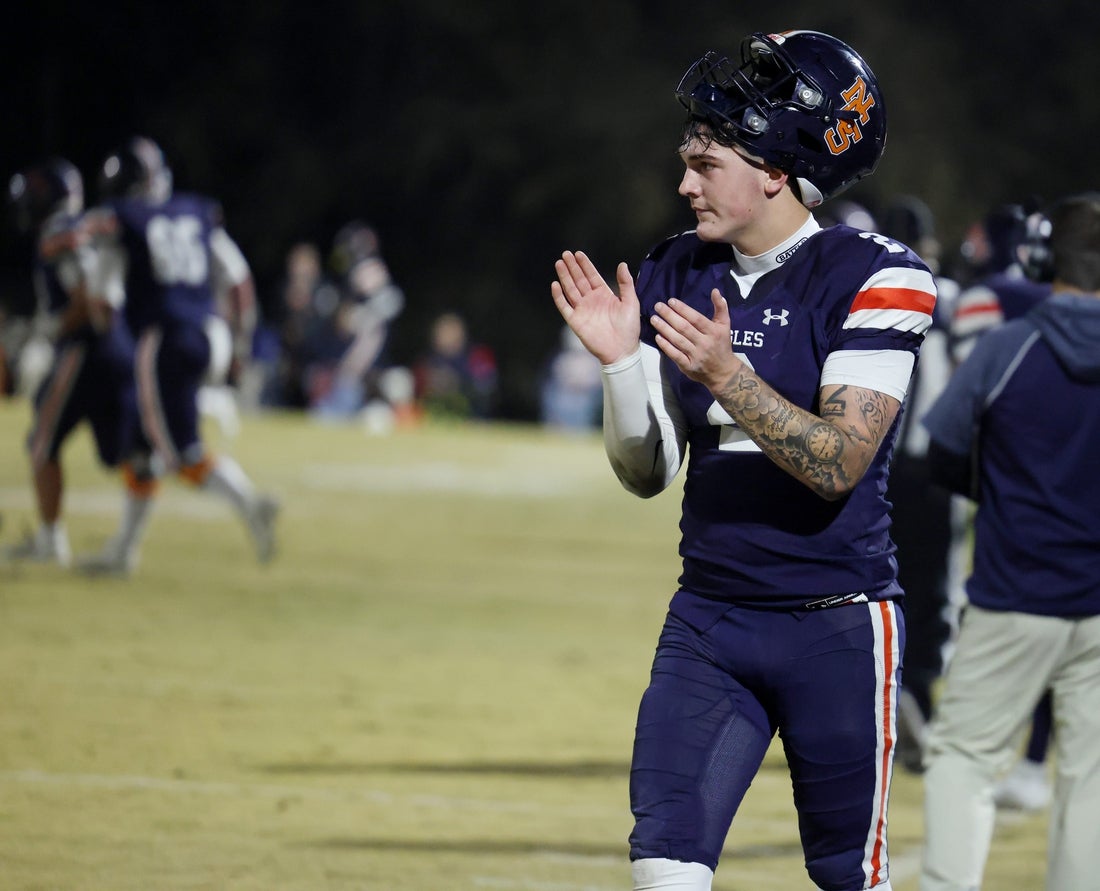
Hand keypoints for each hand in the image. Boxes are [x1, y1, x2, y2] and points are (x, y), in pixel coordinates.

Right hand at [551, 250, 639, 364]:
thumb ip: (626, 283)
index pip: (592, 276)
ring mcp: (582, 310)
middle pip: (579, 280)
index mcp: (604, 295)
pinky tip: (555, 285)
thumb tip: (622, 264)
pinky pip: (565, 306)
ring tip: (559, 263)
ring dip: (565, 277)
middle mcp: (591, 300)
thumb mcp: (631, 302)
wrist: (621, 350)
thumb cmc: (629, 328)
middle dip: (572, 267)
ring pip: (570, 289)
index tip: (578, 254)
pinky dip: (559, 296)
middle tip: (566, 254)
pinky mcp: (575, 321)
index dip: (585, 265)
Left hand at [651, 288, 741, 390]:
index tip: (671, 301)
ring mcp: (696, 356)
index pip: (696, 319)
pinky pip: (675, 355)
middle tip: (657, 306)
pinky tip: (657, 336)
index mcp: (713, 332)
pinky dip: (665, 346)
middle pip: (684, 328)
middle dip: (670, 316)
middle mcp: (704, 343)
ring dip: (664, 329)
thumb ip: (720, 307)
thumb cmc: (722, 345)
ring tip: (654, 319)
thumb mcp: (725, 325)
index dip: (683, 309)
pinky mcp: (688, 366)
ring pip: (678, 340)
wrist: (723, 372)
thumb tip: (715, 290)